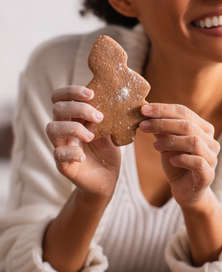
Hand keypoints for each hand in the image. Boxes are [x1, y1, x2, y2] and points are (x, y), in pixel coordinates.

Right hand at [46, 86, 120, 201]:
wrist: (107, 179)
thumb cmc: (106, 152)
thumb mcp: (110, 130)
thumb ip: (108, 116)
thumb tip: (119, 97)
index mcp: (73, 118)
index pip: (60, 98)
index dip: (70, 91)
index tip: (91, 93)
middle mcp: (64, 130)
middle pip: (57, 109)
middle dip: (79, 108)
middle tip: (99, 117)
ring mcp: (61, 146)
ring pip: (52, 128)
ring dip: (73, 128)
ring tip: (92, 136)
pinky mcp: (63, 164)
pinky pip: (58, 154)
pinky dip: (72, 152)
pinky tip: (84, 155)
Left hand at [139, 103, 220, 208]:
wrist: (186, 191)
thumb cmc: (177, 164)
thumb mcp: (166, 144)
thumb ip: (160, 129)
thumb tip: (144, 112)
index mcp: (203, 129)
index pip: (184, 112)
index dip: (163, 109)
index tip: (143, 110)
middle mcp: (211, 141)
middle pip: (188, 125)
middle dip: (162, 123)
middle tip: (143, 126)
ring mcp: (212, 158)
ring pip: (194, 142)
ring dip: (171, 141)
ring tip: (154, 145)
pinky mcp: (208, 175)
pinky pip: (198, 162)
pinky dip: (182, 159)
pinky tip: (171, 160)